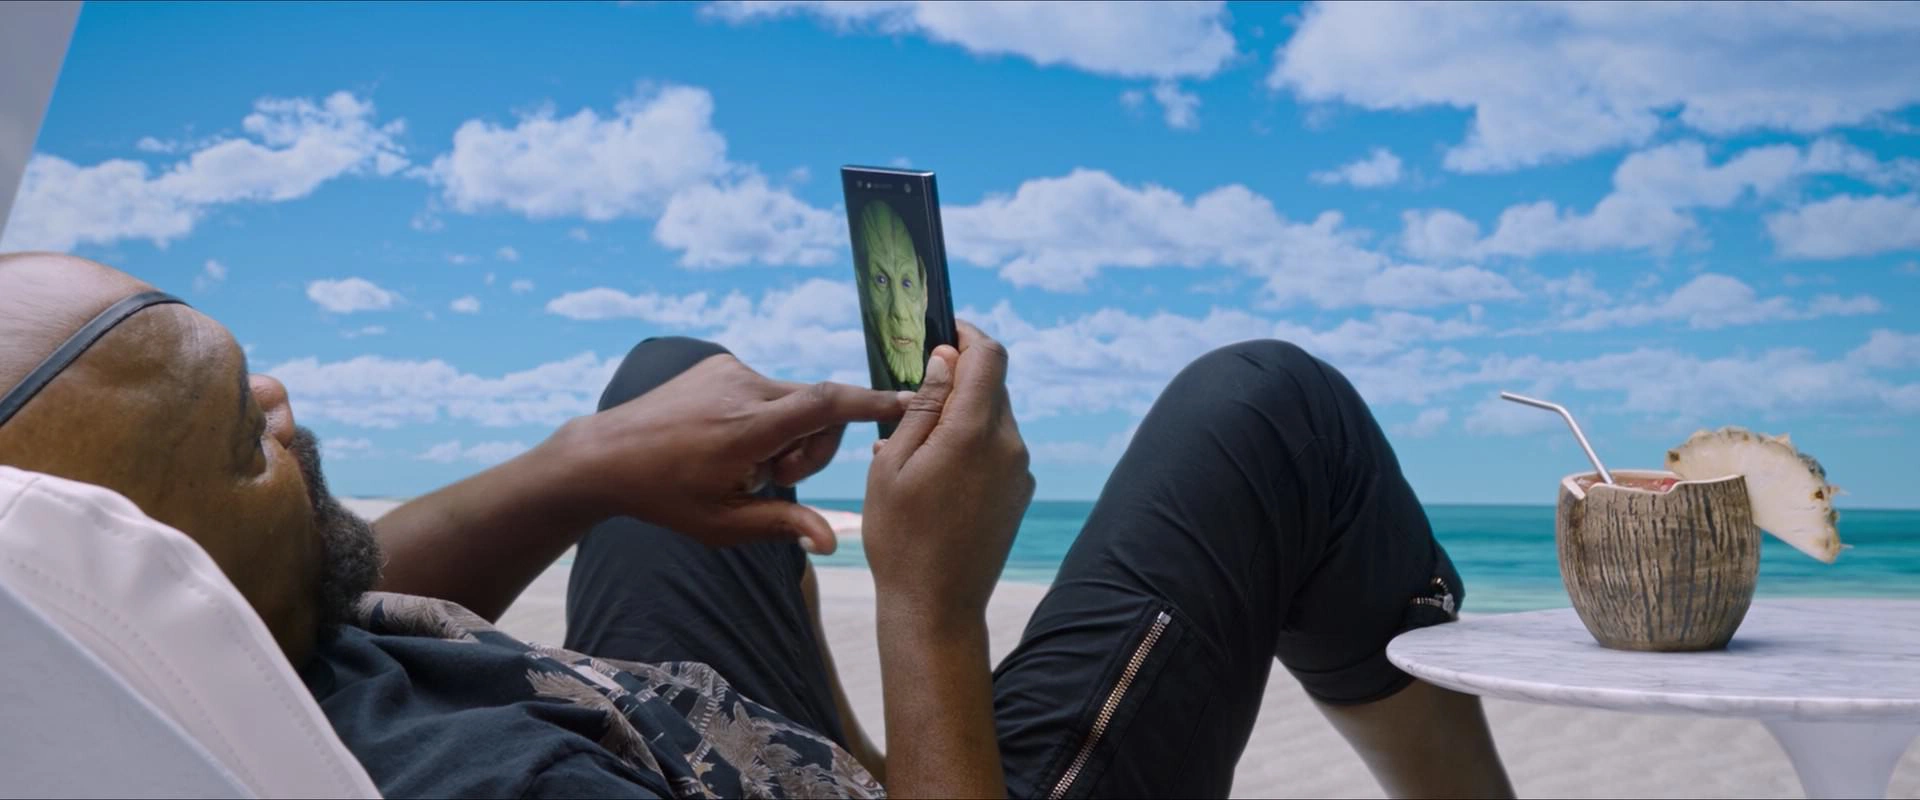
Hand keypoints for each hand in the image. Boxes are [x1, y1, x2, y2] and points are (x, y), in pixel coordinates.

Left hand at [562, 353, 907, 553]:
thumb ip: (782, 526)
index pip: (825, 405)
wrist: (605, 455)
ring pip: (794, 399)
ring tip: (744, 461)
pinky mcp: (720, 362)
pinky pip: (767, 388)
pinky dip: (763, 415)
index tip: (909, 400)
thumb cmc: (665, 499)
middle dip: (812, 445)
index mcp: (747, 430)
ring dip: (786, 431)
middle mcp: (743, 390)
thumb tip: (832, 542)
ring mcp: (730, 370)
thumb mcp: (722, 525)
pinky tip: (725, 438)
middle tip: (774, 479)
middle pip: (818, 408)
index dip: (871, 402)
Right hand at [864, 321, 1033, 627]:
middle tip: (916, 390)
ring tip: (915, 443)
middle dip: (959, 378)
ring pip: (995, 417)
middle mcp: (1008, 445)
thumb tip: (946, 359)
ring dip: (962, 414)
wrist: (936, 606)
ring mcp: (1019, 471)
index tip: (945, 330)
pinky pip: (997, 449)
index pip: (989, 356)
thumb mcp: (893, 463)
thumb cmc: (901, 536)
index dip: (969, 334)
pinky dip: (970, 444)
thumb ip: (923, 405)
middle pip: (992, 385)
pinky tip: (934, 472)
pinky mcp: (1020, 492)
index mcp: (974, 432)